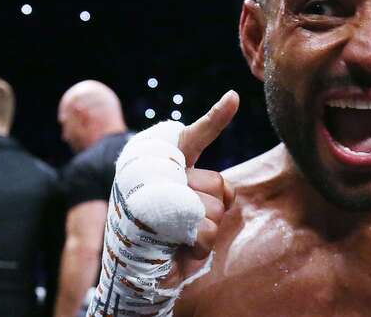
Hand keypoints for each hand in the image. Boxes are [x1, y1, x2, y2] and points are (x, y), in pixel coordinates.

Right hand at [162, 91, 239, 284]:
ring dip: (204, 230)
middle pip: (217, 184)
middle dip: (212, 209)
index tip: (234, 96)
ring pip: (214, 209)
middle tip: (183, 223)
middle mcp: (161, 177)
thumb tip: (223, 186)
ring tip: (178, 236)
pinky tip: (178, 248)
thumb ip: (206, 191)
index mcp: (167, 168)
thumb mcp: (190, 210)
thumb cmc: (167, 239)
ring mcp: (160, 197)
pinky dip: (199, 246)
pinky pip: (207, 231)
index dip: (216, 116)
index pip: (195, 137)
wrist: (136, 274)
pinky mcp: (162, 222)